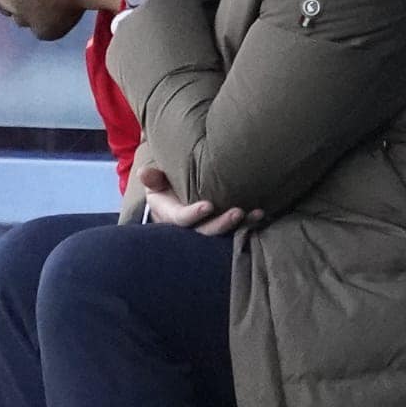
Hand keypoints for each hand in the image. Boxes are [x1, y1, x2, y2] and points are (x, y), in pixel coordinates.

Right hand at [140, 165, 261, 236]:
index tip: (208, 205)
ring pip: (223, 233)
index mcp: (169, 215)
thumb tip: (145, 173)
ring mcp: (205, 227)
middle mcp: (188, 227)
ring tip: (254, 214)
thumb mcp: (155, 179)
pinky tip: (261, 213)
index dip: (194, 214)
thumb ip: (152, 177)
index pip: (181, 219)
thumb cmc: (164, 182)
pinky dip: (249, 223)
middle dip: (221, 224)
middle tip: (237, 213)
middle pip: (204, 231)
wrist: (174, 189)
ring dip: (240, 225)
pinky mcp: (220, 225)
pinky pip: (235, 228)